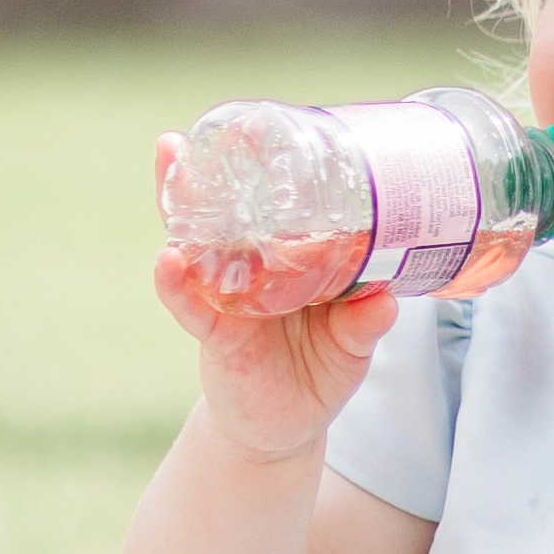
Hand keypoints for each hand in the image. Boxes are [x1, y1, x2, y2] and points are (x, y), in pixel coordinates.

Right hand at [150, 154, 402, 461]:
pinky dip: (177, 281)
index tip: (259, 124)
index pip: (268, 202)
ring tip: (171, 160)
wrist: (286, 429)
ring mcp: (225, 294)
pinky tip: (170, 260)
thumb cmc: (320, 372)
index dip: (260, 165)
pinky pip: (189, 302)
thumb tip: (384, 300)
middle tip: (191, 129)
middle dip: (204, 168)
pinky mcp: (212, 331)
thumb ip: (364, 324)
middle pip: (220, 208)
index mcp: (286, 257)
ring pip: (195, 239)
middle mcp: (249, 266)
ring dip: (180, 201)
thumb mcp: (351, 346)